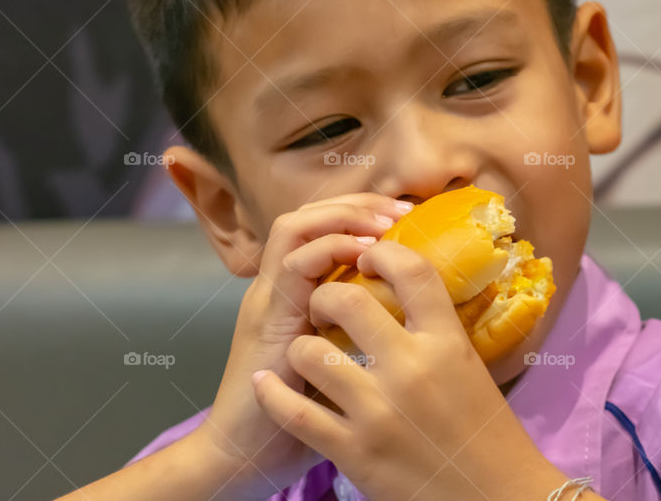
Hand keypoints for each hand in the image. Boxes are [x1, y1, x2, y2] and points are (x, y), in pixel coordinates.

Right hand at [197, 193, 413, 499]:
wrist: (242, 457)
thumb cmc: (296, 420)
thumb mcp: (336, 365)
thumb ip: (360, 336)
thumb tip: (418, 322)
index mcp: (293, 293)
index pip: (319, 227)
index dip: (361, 213)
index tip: (406, 218)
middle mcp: (276, 287)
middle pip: (307, 215)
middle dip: (356, 204)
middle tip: (400, 208)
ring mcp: (268, 299)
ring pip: (293, 226)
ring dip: (342, 216)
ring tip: (383, 223)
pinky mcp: (266, 318)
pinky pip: (294, 266)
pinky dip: (330, 249)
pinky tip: (363, 253)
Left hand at [250, 239, 561, 500]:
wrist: (497, 499)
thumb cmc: (485, 434)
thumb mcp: (469, 369)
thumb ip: (435, 330)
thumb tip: (402, 290)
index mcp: (447, 343)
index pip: (411, 270)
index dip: (381, 251)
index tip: (365, 258)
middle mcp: (411, 369)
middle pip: (346, 299)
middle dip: (325, 295)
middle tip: (324, 306)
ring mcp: (378, 412)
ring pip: (310, 352)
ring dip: (301, 347)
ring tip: (305, 352)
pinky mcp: (353, 451)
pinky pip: (295, 411)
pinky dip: (273, 393)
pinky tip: (267, 382)